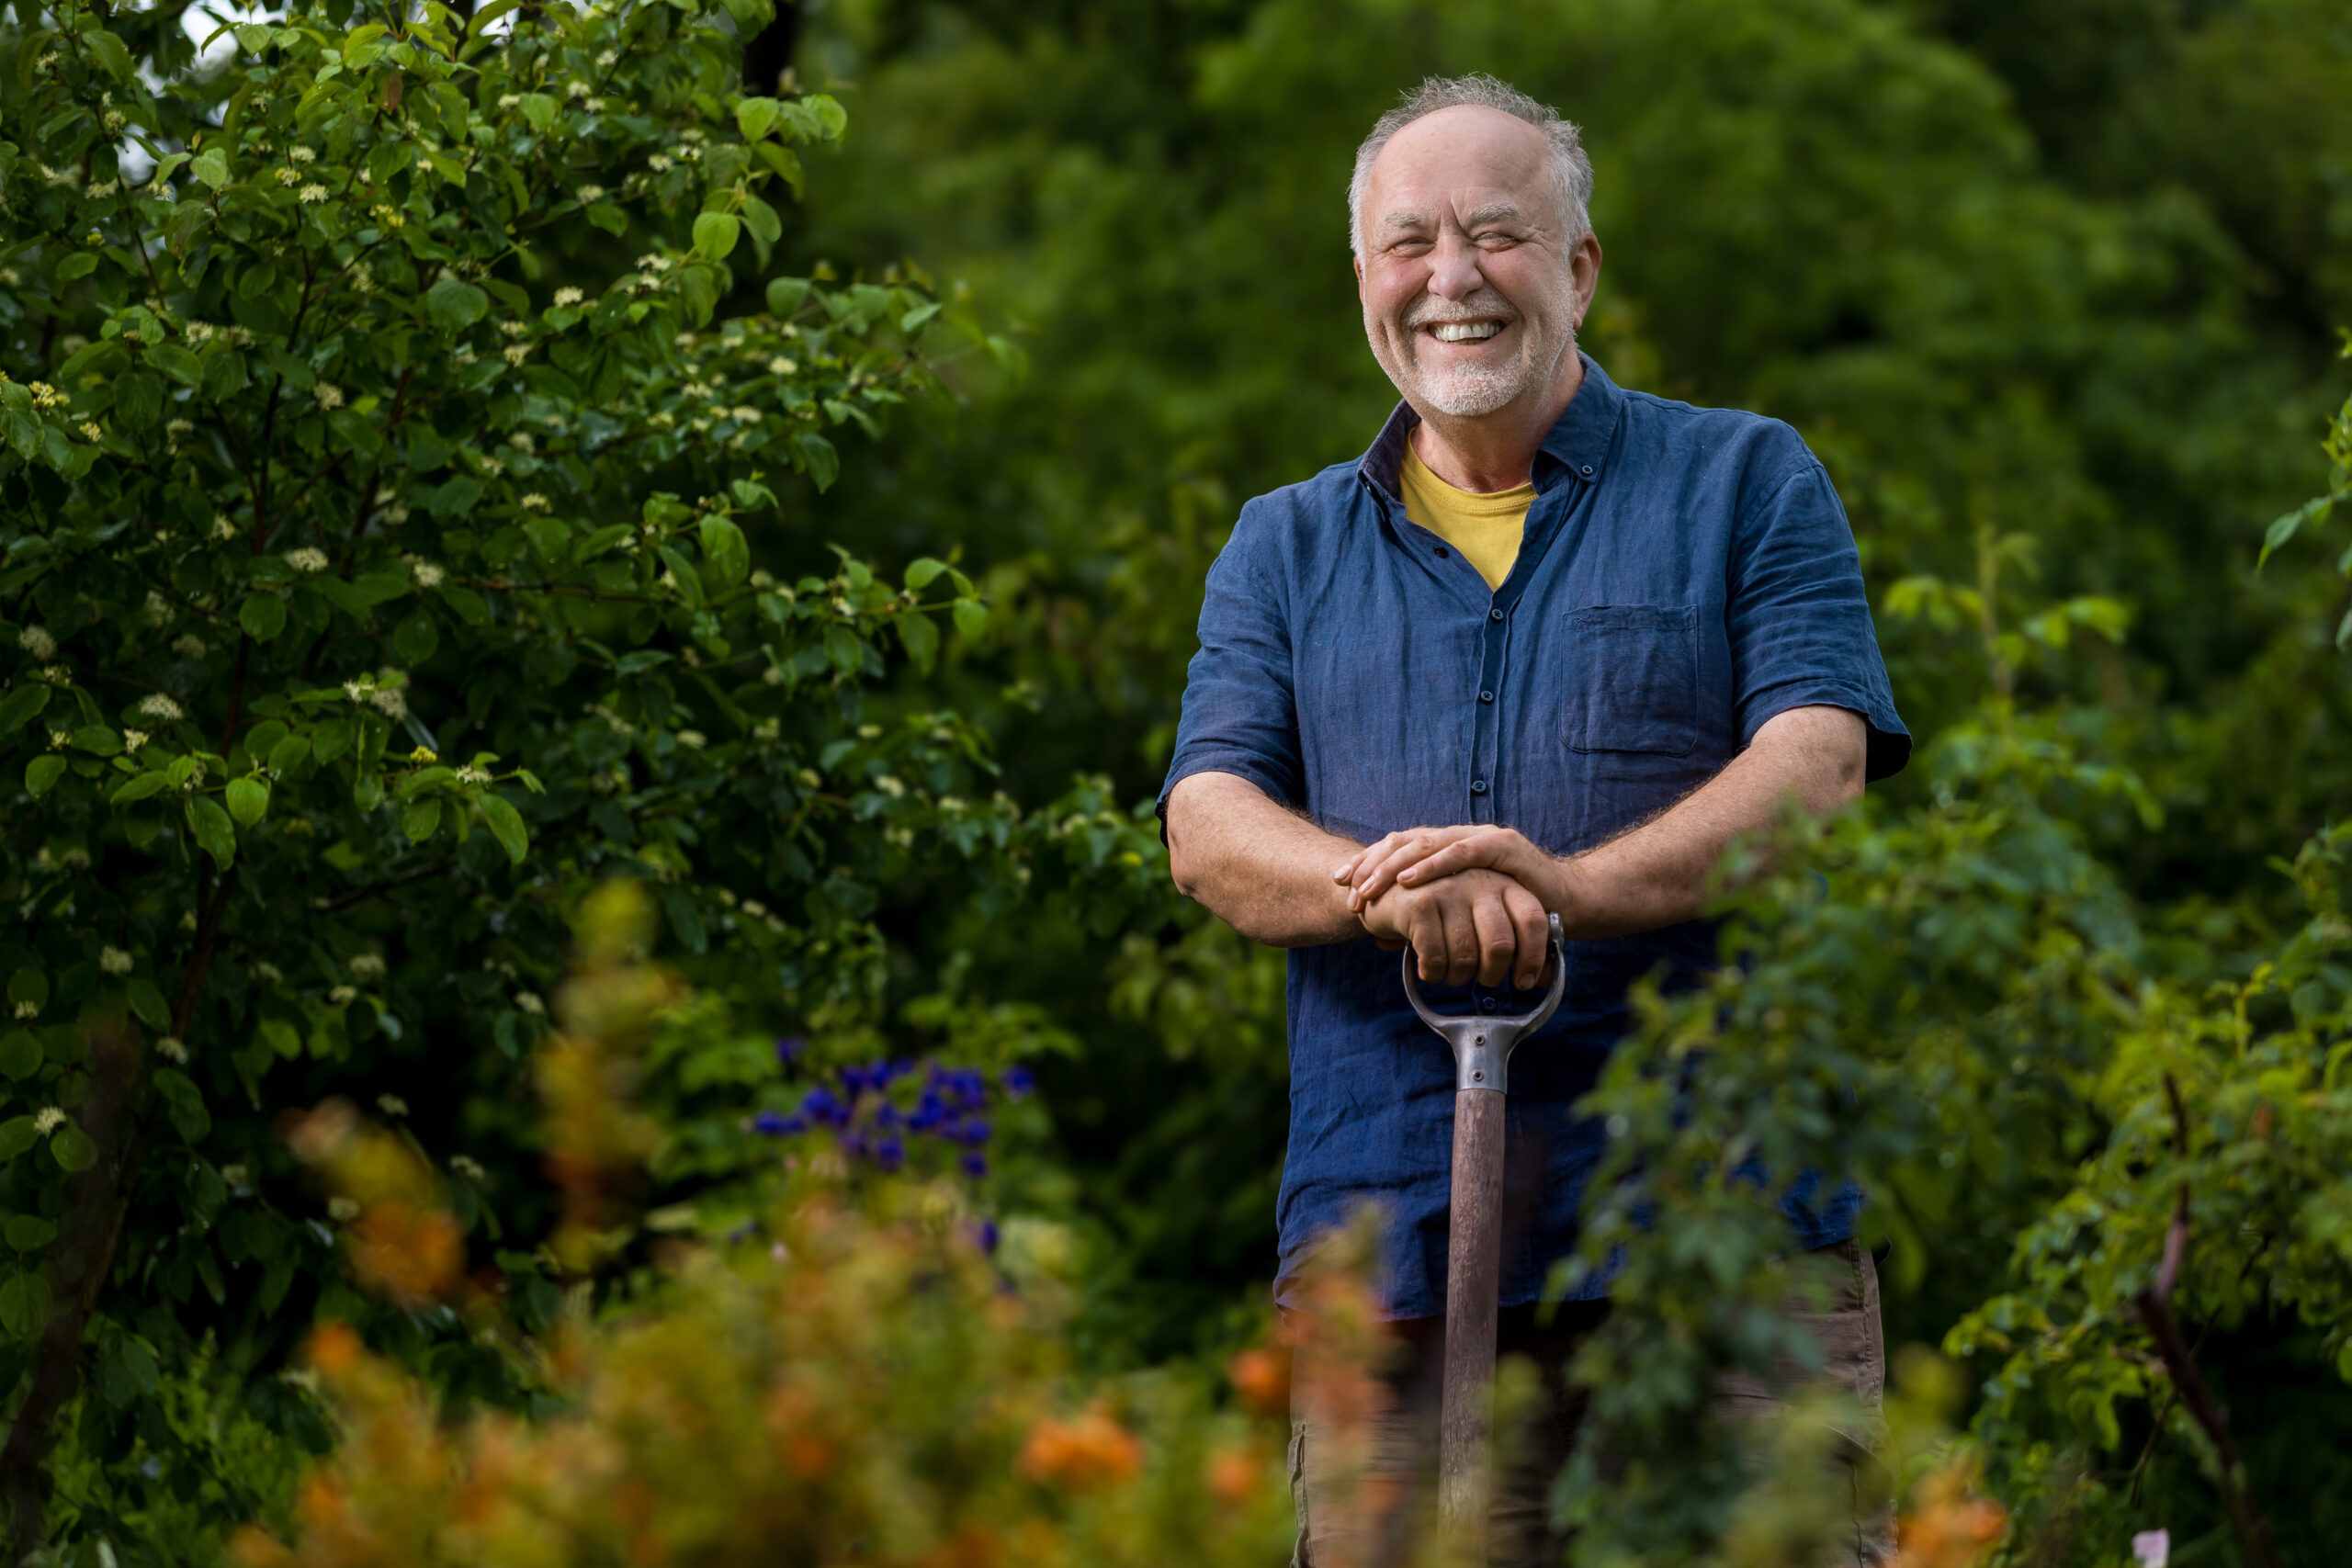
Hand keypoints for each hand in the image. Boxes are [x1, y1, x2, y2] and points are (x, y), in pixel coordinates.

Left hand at [1336, 824, 1564, 915]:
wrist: (1572, 904)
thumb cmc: (1516, 913)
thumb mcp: (1464, 915)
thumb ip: (1428, 917)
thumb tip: (1382, 937)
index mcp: (1450, 851)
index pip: (1401, 849)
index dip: (1369, 863)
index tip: (1341, 882)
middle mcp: (1462, 838)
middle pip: (1406, 842)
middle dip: (1373, 864)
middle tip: (1348, 886)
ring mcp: (1483, 839)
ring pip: (1427, 843)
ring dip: (1394, 866)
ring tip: (1369, 884)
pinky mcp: (1505, 847)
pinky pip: (1463, 852)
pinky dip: (1434, 865)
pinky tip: (1411, 879)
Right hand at [1357, 867, 1552, 988]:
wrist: (1387, 892)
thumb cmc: (1444, 913)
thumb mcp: (1484, 920)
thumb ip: (1518, 945)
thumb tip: (1547, 980)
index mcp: (1503, 882)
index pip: (1533, 921)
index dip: (1533, 958)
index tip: (1523, 982)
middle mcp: (1480, 880)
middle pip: (1501, 944)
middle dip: (1492, 975)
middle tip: (1482, 980)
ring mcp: (1449, 888)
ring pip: (1466, 956)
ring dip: (1459, 978)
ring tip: (1451, 973)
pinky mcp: (1420, 903)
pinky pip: (1436, 958)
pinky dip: (1433, 973)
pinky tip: (1429, 968)